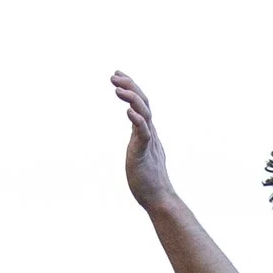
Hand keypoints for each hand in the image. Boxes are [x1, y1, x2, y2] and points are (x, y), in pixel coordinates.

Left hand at [111, 71, 174, 209]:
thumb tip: (137, 134)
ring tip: (116, 88)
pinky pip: (143, 133)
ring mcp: (148, 141)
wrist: (158, 198)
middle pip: (143, 102)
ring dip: (131, 98)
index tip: (118, 76)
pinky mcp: (144, 153)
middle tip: (114, 74)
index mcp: (148, 131)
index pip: (141, 103)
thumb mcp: (142, 152)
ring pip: (144, 113)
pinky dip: (136, 120)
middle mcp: (150, 132)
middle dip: (129, 85)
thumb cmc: (148, 180)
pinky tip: (128, 111)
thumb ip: (140, 140)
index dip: (131, 88)